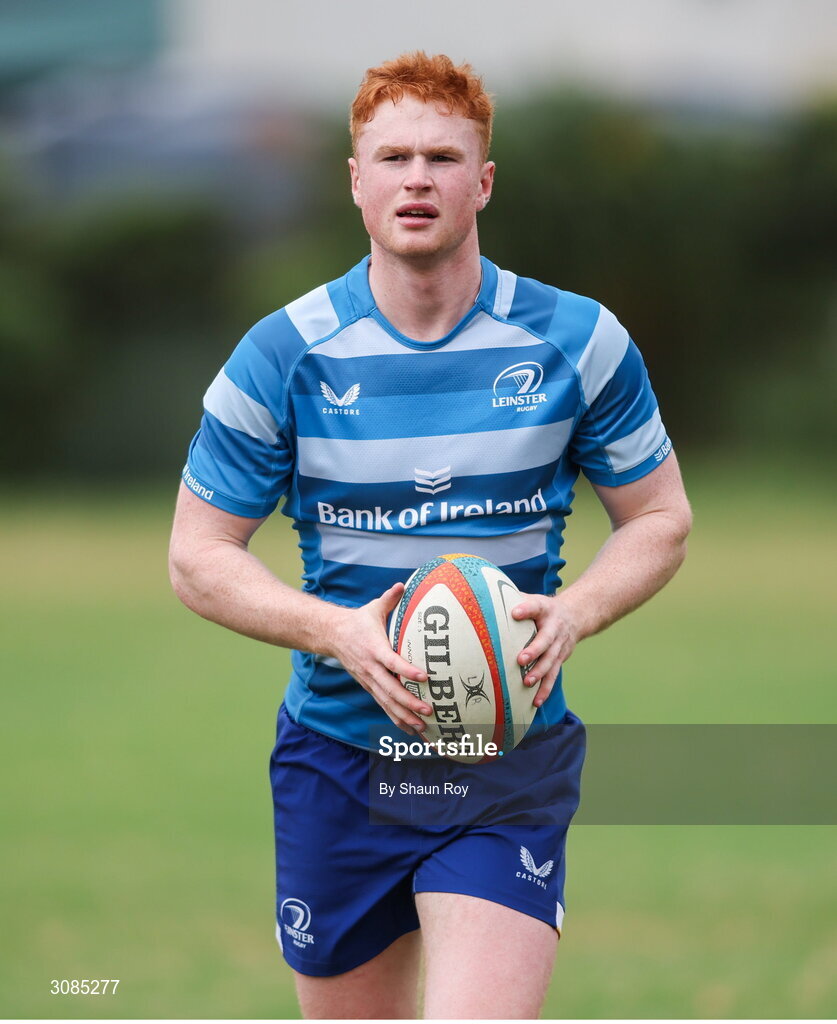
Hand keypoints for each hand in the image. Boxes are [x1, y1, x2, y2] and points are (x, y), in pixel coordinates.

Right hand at [325, 582, 430, 734]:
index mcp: (374, 648)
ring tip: (423, 727)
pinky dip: (396, 718)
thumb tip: (402, 584)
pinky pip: (383, 705)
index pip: (392, 662)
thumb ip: (390, 598)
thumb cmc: (358, 621)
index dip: (407, 671)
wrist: (332, 635)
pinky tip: (410, 729)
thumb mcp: (373, 608)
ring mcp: (368, 680)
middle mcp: (370, 668)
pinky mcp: (368, 687)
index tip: (425, 677)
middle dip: (409, 702)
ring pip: (387, 702)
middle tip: (428, 711)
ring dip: (404, 716)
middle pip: (390, 689)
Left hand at [510, 593, 579, 707]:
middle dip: (534, 650)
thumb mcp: (534, 599)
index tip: (515, 613)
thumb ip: (514, 599)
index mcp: (546, 609)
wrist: (576, 616)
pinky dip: (545, 689)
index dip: (526, 609)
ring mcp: (559, 645)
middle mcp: (555, 628)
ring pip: (551, 661)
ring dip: (539, 673)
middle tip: (520, 660)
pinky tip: (536, 701)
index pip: (536, 606)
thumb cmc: (544, 609)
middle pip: (546, 640)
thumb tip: (485, 596)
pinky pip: (553, 675)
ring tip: (527, 683)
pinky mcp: (560, 659)